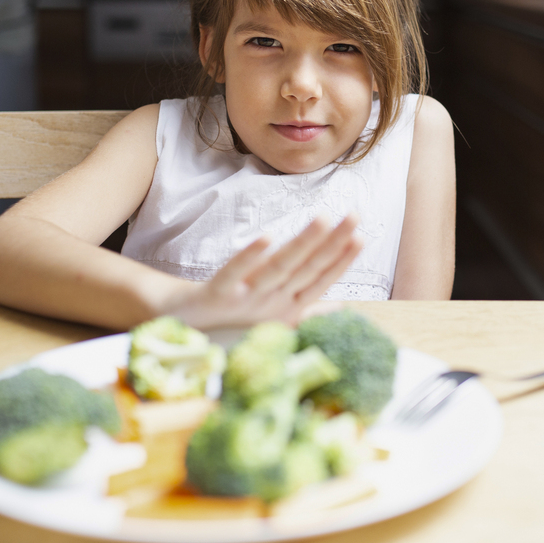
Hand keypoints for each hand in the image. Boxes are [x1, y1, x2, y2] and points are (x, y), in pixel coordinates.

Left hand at [165, 214, 362, 328]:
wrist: (181, 326)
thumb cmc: (231, 318)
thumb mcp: (275, 316)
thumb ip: (308, 310)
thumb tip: (341, 306)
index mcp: (286, 308)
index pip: (320, 280)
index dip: (342, 260)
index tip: (362, 236)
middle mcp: (271, 304)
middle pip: (306, 269)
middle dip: (333, 243)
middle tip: (354, 216)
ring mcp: (246, 300)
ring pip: (280, 268)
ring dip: (303, 244)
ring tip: (323, 219)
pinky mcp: (219, 294)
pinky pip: (236, 273)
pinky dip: (252, 256)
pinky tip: (269, 236)